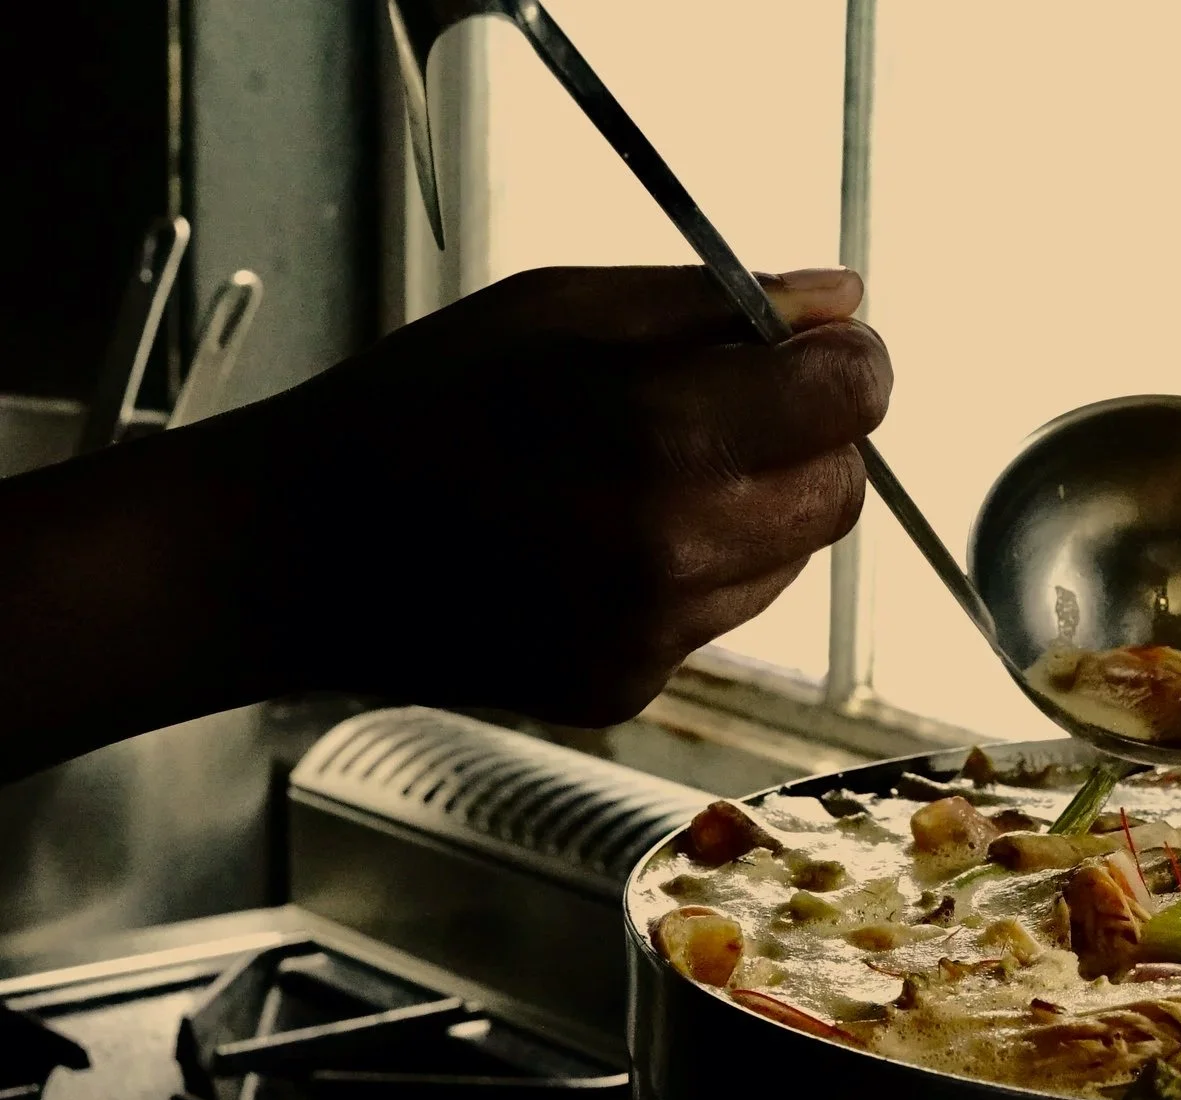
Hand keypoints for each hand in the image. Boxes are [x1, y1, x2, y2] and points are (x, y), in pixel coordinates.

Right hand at [247, 264, 888, 724]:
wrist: (299, 550)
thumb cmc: (421, 407)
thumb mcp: (560, 308)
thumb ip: (716, 306)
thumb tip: (844, 303)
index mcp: (662, 432)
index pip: (850, 402)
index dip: (848, 365)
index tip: (820, 350)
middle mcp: (677, 546)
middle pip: (841, 493)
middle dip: (812, 441)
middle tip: (735, 408)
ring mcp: (656, 631)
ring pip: (789, 559)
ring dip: (757, 508)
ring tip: (647, 474)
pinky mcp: (632, 684)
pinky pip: (721, 614)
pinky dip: (697, 571)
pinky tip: (606, 540)